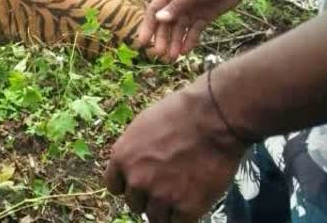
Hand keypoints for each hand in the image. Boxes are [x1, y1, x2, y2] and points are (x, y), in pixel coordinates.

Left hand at [104, 79, 248, 222]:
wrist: (212, 118)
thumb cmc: (180, 113)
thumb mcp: (143, 126)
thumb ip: (135, 150)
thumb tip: (136, 164)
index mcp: (122, 158)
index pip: (114, 186)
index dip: (128, 184)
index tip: (140, 181)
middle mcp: (136, 180)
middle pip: (135, 203)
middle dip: (148, 195)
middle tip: (166, 183)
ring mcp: (160, 196)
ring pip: (155, 217)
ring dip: (166, 208)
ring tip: (181, 192)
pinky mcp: (186, 208)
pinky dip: (185, 215)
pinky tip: (193, 201)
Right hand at [135, 0, 252, 61]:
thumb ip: (177, 6)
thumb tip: (159, 19)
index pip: (154, 10)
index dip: (148, 26)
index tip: (143, 42)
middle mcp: (178, 2)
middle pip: (166, 23)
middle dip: (163, 38)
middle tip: (160, 54)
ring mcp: (191, 10)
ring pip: (179, 29)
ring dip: (175, 42)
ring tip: (173, 57)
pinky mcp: (204, 16)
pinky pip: (194, 31)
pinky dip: (190, 40)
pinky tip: (185, 50)